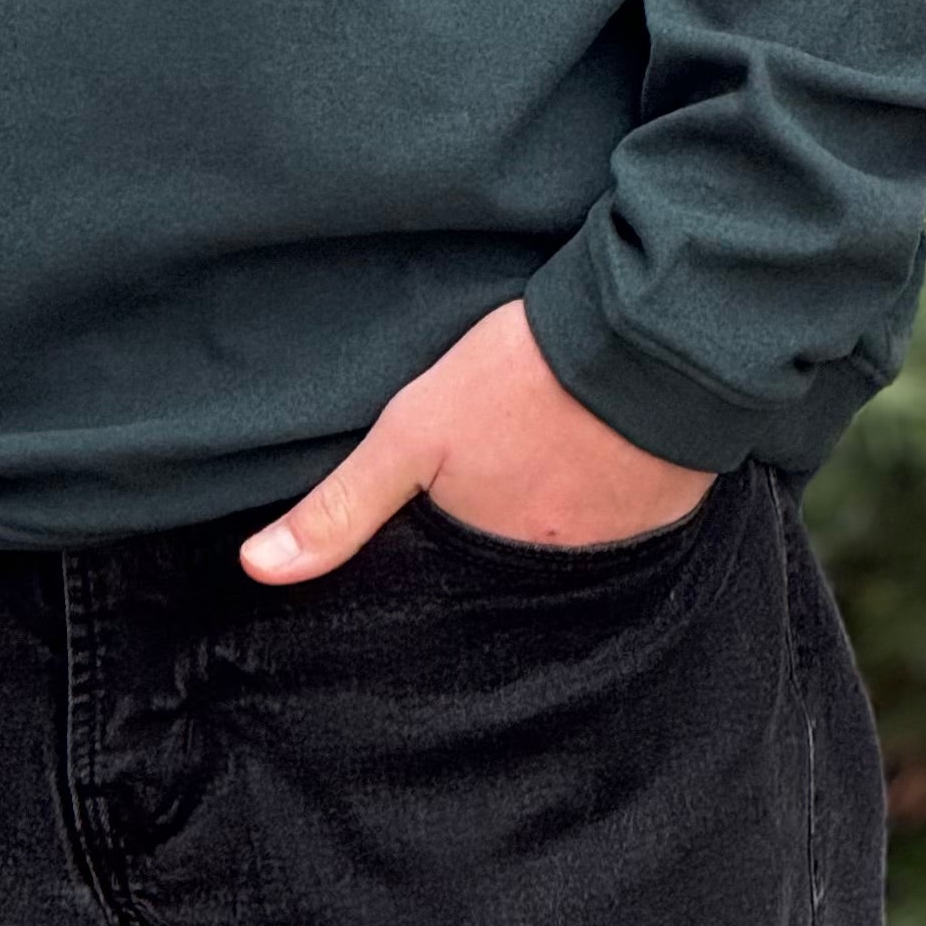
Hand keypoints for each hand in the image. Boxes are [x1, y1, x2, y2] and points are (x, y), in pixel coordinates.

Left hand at [240, 299, 714, 582]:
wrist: (646, 340)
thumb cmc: (525, 380)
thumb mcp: (414, 431)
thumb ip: (341, 505)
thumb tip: (258, 570)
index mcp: (498, 559)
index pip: (457, 585)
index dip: (443, 555)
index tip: (438, 524)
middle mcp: (561, 572)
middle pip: (515, 562)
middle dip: (502, 533)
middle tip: (499, 476)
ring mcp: (622, 542)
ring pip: (573, 537)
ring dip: (560, 509)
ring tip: (543, 458)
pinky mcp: (667, 507)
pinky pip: (628, 515)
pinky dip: (612, 489)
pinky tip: (597, 448)